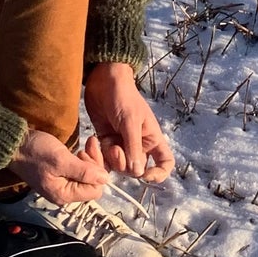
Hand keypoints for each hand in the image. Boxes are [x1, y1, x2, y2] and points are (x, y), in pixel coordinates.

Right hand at [7, 127, 107, 204]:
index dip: (97, 172)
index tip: (90, 154)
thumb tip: (106, 179)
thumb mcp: (61, 160)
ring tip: (85, 145)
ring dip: (89, 160)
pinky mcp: (60, 175)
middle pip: (92, 184)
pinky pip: (78, 172)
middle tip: (89, 144)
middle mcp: (65, 194)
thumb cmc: (36, 152)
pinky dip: (82, 160)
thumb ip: (84, 171)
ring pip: (86, 176)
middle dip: (95, 164)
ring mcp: (62, 185)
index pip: (95, 190)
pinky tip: (80, 149)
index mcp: (64, 195)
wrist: (15, 145)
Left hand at [83, 62, 173, 182]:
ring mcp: (122, 144)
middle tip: (114, 149)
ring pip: (118, 166)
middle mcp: (138, 144)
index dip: (159, 174)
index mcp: (151, 138)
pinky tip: (93, 142)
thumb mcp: (130, 121)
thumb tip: (138, 174)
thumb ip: (133, 147)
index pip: (164, 162)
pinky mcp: (106, 141)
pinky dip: (98, 157)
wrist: (104, 80)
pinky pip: (104, 159)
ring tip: (101, 143)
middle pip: (136, 169)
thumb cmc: (123, 97)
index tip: (146, 176)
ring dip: (109, 160)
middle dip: (124, 164)